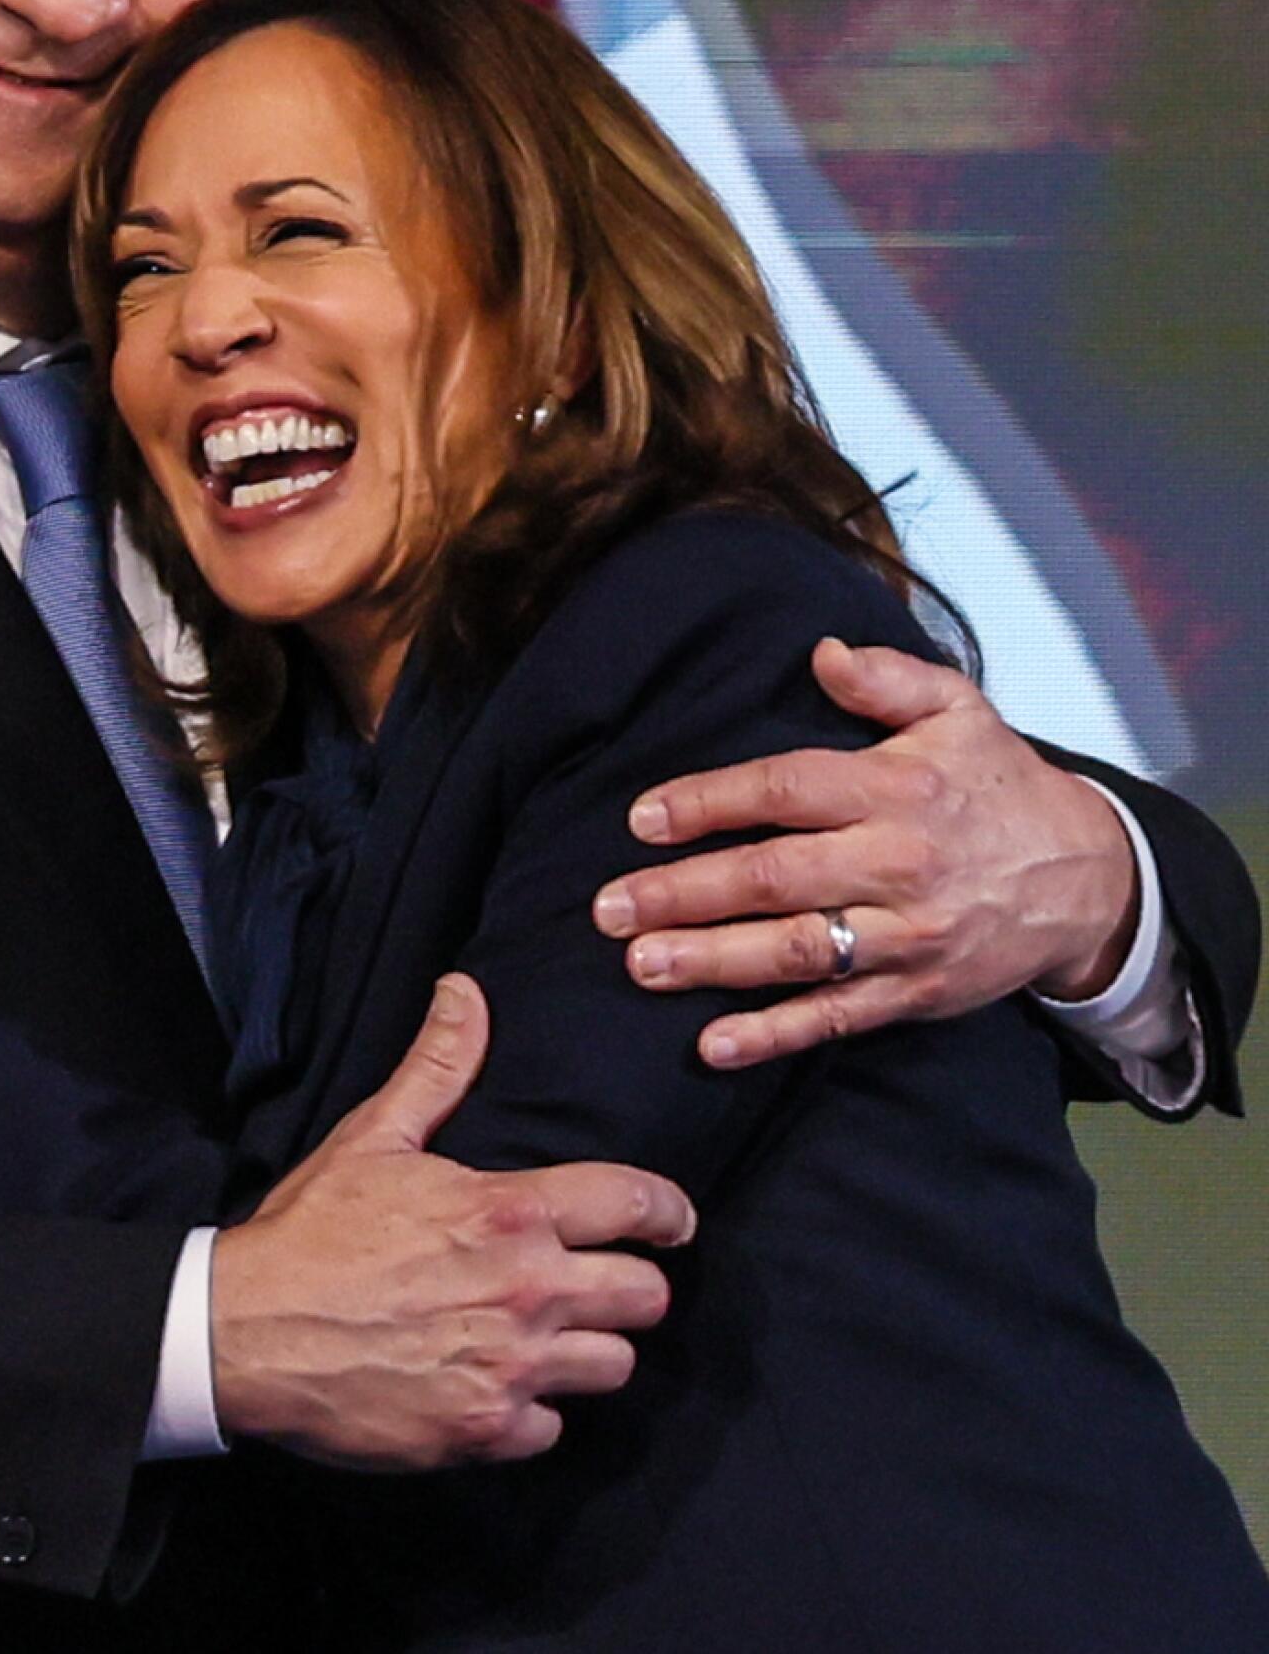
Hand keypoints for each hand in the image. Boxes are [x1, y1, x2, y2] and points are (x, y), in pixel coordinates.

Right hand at [210, 974, 694, 1469]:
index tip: (672, 1221)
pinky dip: (534, 1412)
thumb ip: (437, 1066)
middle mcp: (526, 1292)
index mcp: (509, 1212)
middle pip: (647, 1297)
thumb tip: (466, 992)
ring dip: (589, 1350)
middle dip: (631, 1284)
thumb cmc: (310, 1230)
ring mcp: (510, 1369)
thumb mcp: (373, 1135)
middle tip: (600, 1280)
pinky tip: (498, 1384)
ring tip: (552, 1335)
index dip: (667, 1211)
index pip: (635, 1205)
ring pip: (614, 1367)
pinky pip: (554, 1430)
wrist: (243, 1331)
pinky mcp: (484, 1433)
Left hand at [592, 638, 1136, 1070]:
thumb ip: (887, 678)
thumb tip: (820, 652)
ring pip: (797, 953)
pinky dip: (774, 1036)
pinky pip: (836, 1017)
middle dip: (685, 893)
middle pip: (776, 880)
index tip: (641, 817)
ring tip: (641, 966)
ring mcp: (908, 936)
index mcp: (896, 788)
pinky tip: (713, 1045)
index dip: (709, 802)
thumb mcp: (959, 710)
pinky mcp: (917, 992)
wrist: (1089, 877)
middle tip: (609, 907)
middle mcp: (897, 863)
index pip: (785, 790)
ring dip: (713, 963)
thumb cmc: (999, 784)